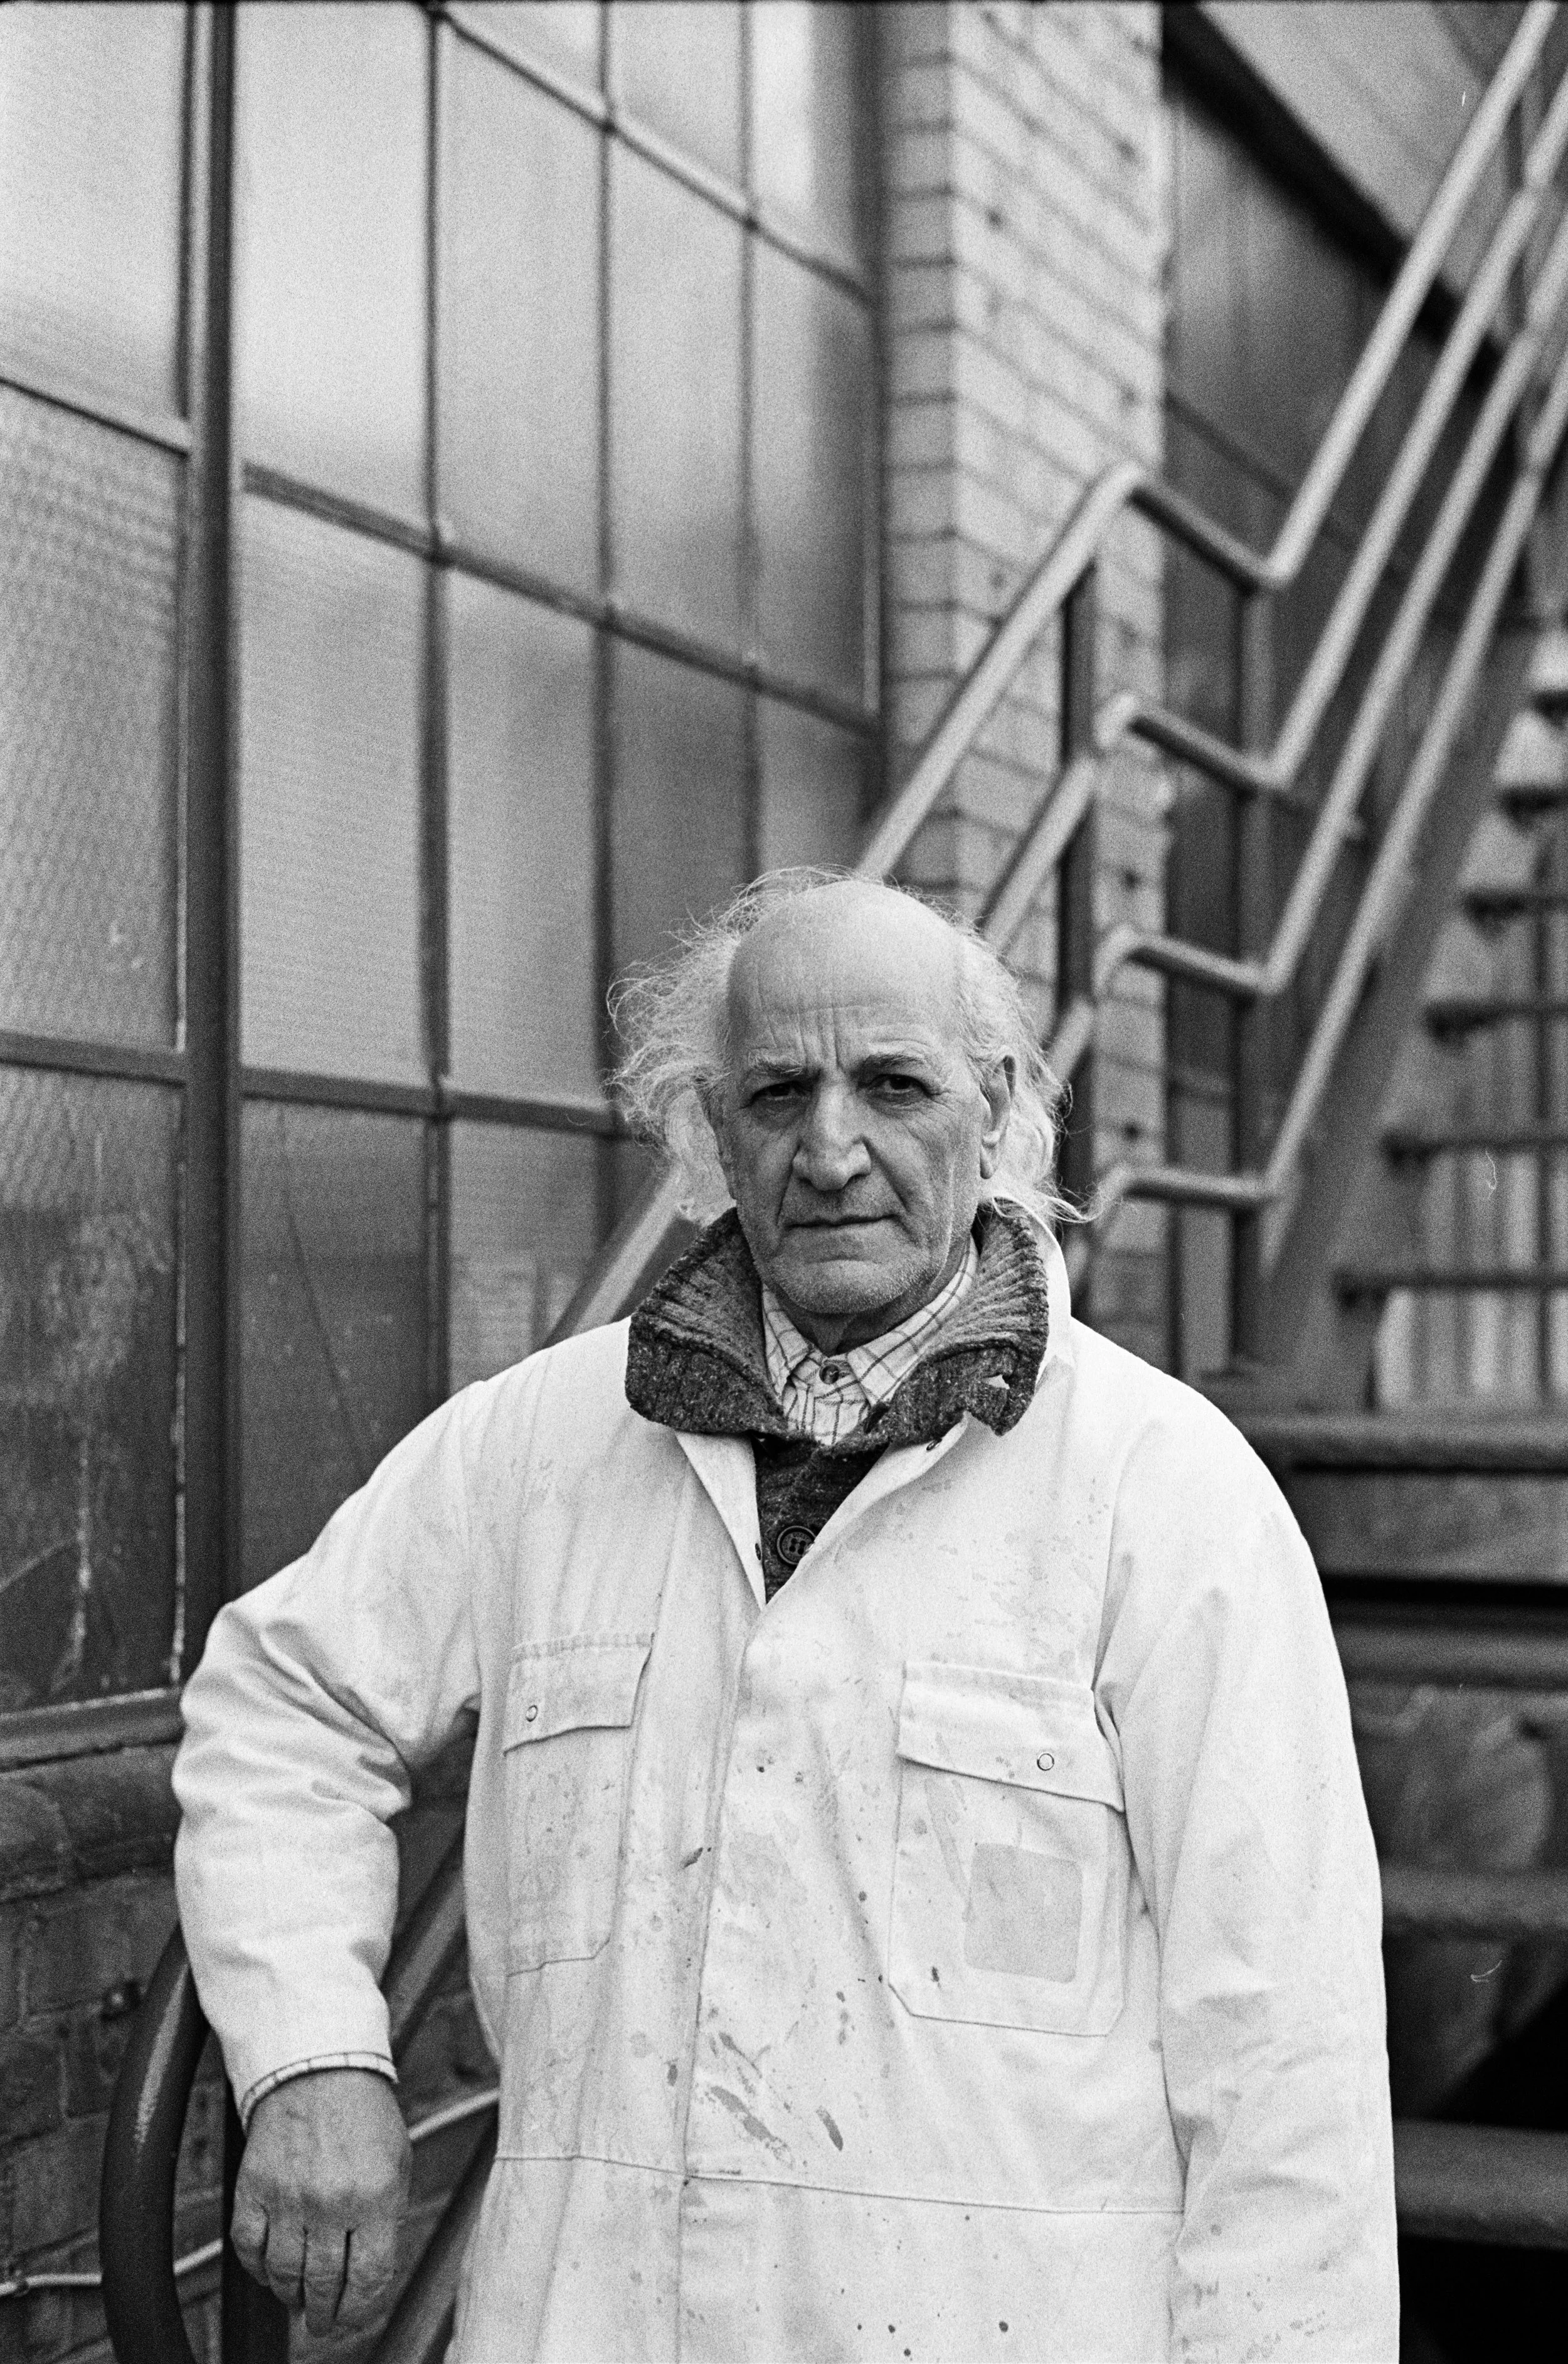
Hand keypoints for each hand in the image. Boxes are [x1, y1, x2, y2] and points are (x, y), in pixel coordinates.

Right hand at [231, 2067, 410, 2334]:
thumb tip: (369, 2277)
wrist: (318, 2066)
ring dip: (292, 2296)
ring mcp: (288, 2198)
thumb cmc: (363, 2116)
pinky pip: (249, 2250)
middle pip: (325, 2286)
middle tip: (323, 2325)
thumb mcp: (396, 2163)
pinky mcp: (253, 2189)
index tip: (354, 2319)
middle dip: (325, 2317)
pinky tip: (270, 2270)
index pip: (369, 2279)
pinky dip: (258, 2269)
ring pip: (285, 2276)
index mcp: (376, 2196)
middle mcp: (331, 2202)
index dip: (361, 2310)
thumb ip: (386, 2219)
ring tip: (299, 2300)